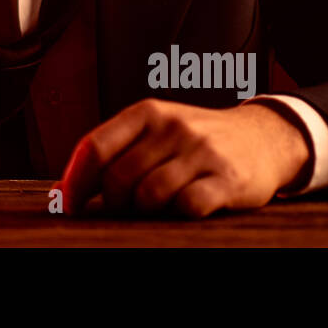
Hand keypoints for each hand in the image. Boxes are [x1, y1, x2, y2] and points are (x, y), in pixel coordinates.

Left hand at [53, 99, 310, 218]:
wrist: (263, 137)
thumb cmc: (197, 141)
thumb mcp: (156, 133)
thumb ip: (115, 155)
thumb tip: (63, 192)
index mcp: (147, 113)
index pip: (95, 146)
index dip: (75, 181)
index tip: (67, 204)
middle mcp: (172, 126)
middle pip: (119, 177)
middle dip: (113, 203)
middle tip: (123, 210)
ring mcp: (201, 151)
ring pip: (150, 194)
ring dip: (146, 211)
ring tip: (156, 207)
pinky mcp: (227, 178)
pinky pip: (188, 206)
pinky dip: (179, 214)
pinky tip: (184, 207)